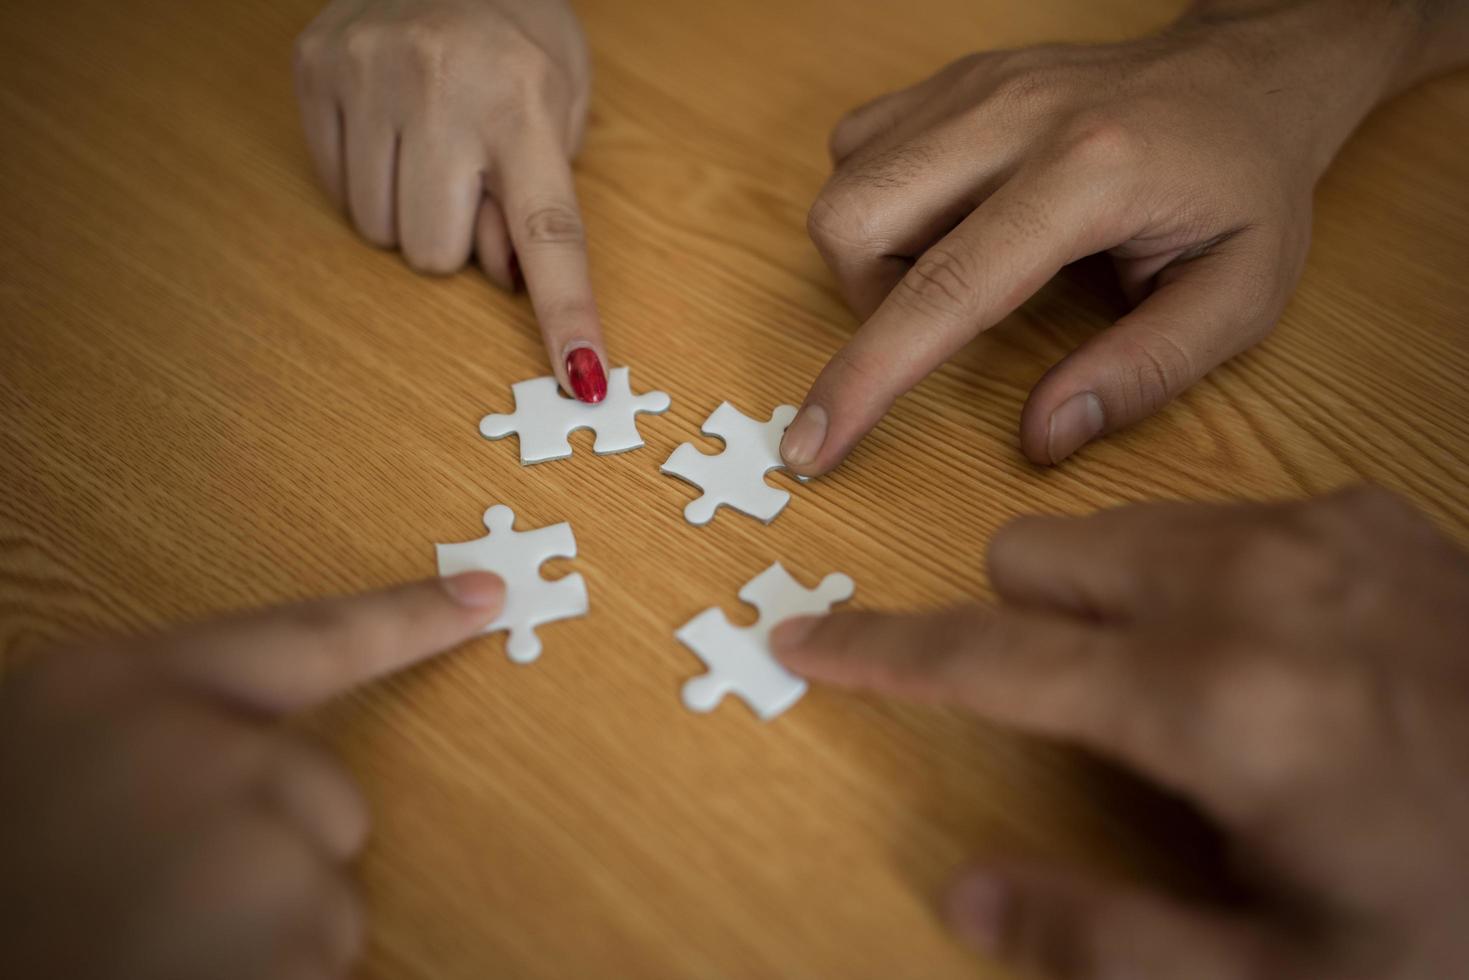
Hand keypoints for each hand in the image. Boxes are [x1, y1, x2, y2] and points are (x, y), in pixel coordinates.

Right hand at [0, 572, 504, 979]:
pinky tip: (185, 979)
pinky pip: (322, 956)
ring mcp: (248, 838)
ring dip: (265, 930)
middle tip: (163, 896)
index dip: (405, 618)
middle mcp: (199, 745)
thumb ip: (161, 734)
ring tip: (156, 947)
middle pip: (327, 794)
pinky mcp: (286, 934)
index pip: (298, 636)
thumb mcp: (53, 757)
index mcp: (114, 687)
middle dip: (275, 853)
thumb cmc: (8, 869)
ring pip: (325, 887)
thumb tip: (263, 754)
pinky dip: (270, 979)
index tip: (490, 595)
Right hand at [293, 0, 608, 401]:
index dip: (567, 313)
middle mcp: (440, 86)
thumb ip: (540, 197)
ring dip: (406, 212)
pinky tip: (389, 128)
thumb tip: (503, 280)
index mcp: (522, 100)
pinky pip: (332, 188)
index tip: (583, 376)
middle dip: (455, 240)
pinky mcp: (313, 70)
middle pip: (436, 254)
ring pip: (377, 230)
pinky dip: (363, 178)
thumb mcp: (563, 104)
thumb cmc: (514, 36)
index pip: (550, 234)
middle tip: (466, 179)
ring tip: (427, 146)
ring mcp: (366, 74)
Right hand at [774, 486, 1468, 978]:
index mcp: (1215, 704)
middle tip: (1096, 717)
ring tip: (1196, 687)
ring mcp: (1320, 531)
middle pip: (1038, 554)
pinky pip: (1217, 519)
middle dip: (1025, 626)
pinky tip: (1281, 650)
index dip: (879, 654)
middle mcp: (1254, 585)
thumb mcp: (1279, 978)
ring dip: (1112, 599)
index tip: (800, 634)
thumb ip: (1104, 938)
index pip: (988, 659)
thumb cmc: (1453, 909)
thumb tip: (966, 894)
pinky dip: (1202, 574)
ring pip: (1122, 527)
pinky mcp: (1370, 511)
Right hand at [782, 0, 1438, 472]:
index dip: (868, 380)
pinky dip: (879, 202)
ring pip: (844, 179)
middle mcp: (1014, 116)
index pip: (945, 290)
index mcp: (1090, 174)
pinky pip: (861, 144)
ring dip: (871, 255)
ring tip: (952, 273)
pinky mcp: (956, 80)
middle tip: (940, 326)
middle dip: (864, 301)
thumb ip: (1145, 372)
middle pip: (852, 217)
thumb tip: (1042, 436)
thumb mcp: (1241, 298)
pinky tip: (945, 223)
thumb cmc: (1246, 187)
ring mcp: (977, 88)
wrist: (1248, 74)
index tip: (812, 447)